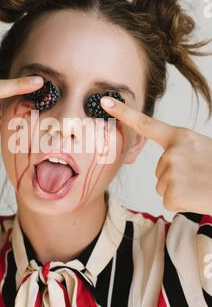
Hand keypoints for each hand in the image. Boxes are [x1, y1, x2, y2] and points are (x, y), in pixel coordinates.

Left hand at [101, 95, 211, 214]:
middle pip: (159, 170)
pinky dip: (181, 203)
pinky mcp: (172, 193)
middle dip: (176, 176)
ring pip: (162, 186)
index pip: (146, 124)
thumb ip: (180, 149)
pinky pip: (168, 201)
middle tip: (199, 176)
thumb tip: (166, 164)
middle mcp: (172, 152)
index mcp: (181, 137)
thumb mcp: (202, 149)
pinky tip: (197, 197)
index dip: (124, 113)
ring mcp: (171, 172)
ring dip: (179, 189)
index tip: (105, 102)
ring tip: (200, 185)